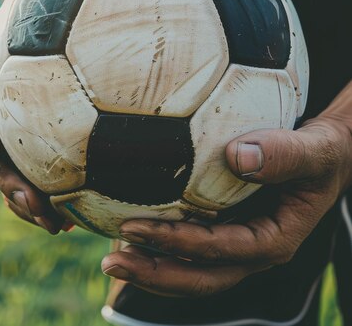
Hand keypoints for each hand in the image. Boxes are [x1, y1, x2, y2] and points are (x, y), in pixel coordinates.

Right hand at [0, 11, 72, 234]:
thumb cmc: (35, 45)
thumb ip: (4, 29)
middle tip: (28, 198)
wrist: (55, 67)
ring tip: (52, 223)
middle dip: (6, 182)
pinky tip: (66, 224)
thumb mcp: (20, 34)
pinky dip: (44, 211)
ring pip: (10, 185)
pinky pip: (30, 195)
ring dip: (27, 206)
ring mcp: (9, 153)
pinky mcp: (29, 170)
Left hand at [101, 112, 351, 297]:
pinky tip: (120, 230)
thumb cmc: (320, 153)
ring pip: (185, 269)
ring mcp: (230, 245)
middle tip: (110, 262)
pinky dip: (153, 246)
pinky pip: (182, 248)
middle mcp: (247, 251)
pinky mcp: (216, 232)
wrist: (319, 157)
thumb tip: (236, 156)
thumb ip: (285, 153)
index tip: (136, 227)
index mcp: (273, 241)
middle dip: (152, 274)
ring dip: (147, 267)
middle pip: (197, 277)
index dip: (177, 243)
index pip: (220, 251)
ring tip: (108, 256)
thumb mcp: (316, 151)